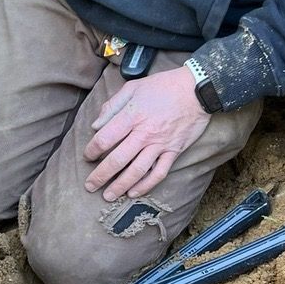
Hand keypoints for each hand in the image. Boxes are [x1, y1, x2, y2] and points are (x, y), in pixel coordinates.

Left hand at [83, 66, 208, 200]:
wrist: (197, 89)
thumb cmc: (163, 86)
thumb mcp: (133, 87)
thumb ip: (112, 106)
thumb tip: (96, 126)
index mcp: (131, 116)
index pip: (105, 139)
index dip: (92, 150)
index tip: (87, 156)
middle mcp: (144, 134)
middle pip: (117, 160)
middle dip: (100, 176)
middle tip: (90, 186)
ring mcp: (159, 145)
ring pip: (136, 171)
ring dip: (120, 186)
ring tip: (108, 196)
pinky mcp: (173, 152)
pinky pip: (158, 173)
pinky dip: (145, 186)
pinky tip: (134, 193)